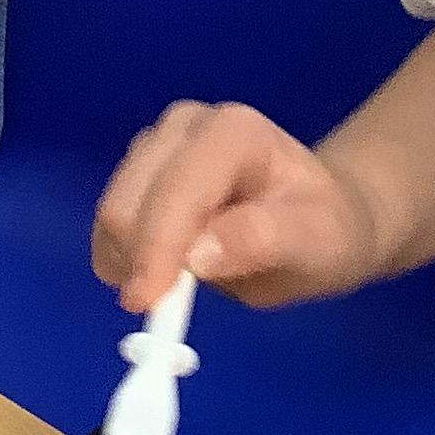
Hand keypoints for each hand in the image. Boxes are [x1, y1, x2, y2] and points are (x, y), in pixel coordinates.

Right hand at [92, 99, 384, 312]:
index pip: (177, 189)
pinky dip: (125, 258)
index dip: (156, 247)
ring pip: (112, 212)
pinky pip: (110, 223)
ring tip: (179, 287)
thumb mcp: (315, 244)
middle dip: (140, 260)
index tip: (145, 303)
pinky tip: (163, 270)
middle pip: (128, 200)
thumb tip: (197, 256)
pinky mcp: (139, 168)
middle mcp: (186, 126)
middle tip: (170, 308)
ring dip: (131, 262)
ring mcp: (157, 143)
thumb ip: (261, 242)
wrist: (320, 219)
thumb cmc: (323, 232)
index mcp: (233, 133)